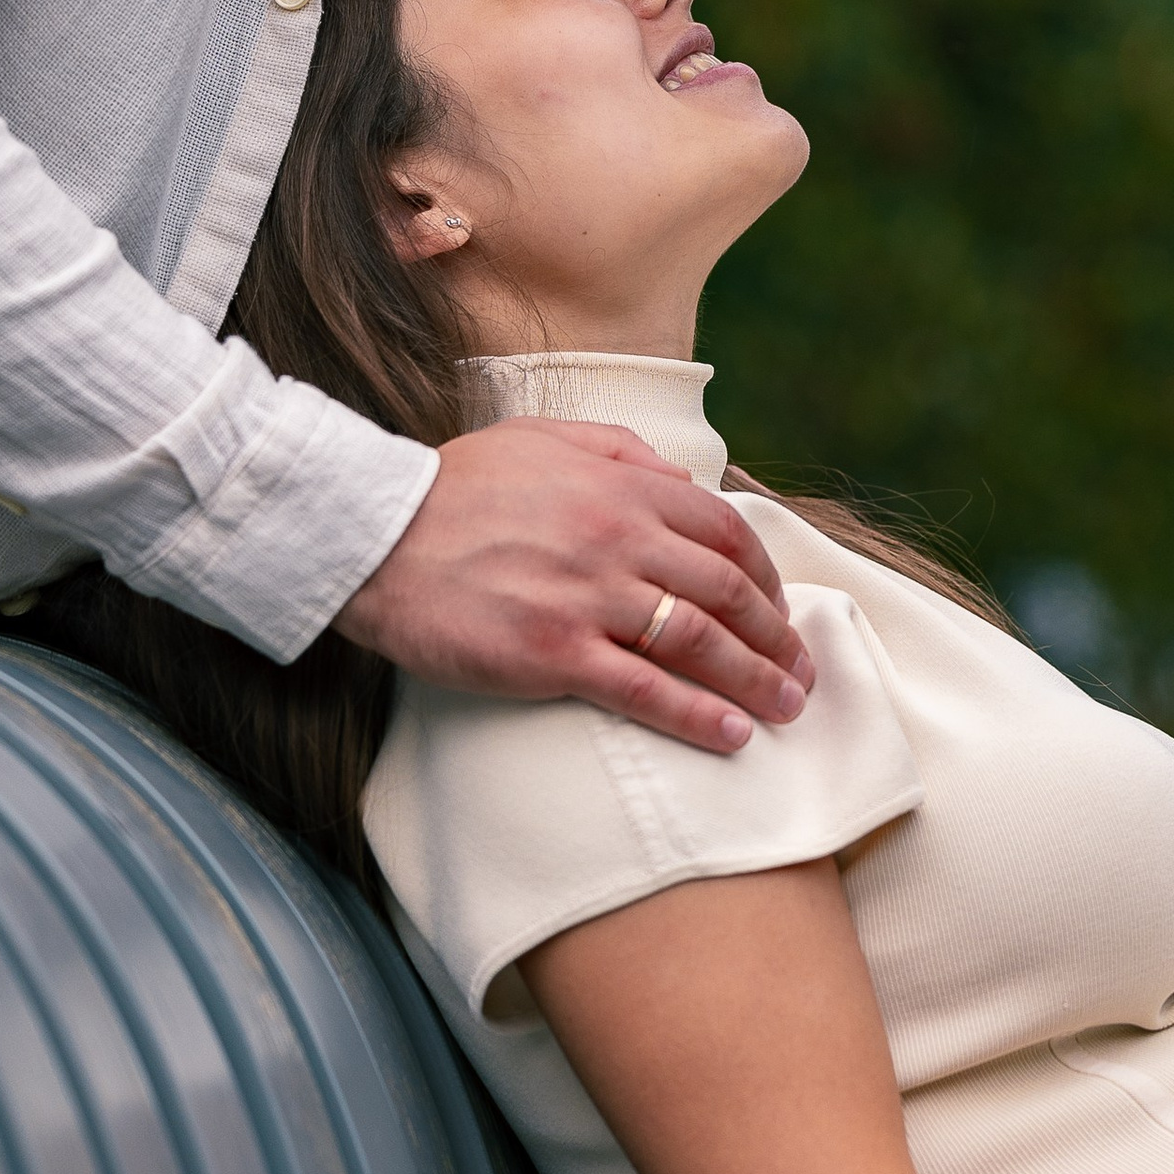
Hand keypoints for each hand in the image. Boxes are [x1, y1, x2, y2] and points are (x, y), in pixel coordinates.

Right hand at [333, 418, 813, 753]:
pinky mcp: (554, 654)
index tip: (780, 610)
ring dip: (757, 680)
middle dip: (778, 637)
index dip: (768, 577)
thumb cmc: (452, 485)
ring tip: (786, 709)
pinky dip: (699, 715)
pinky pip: (646, 690)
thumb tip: (684, 480)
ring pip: (701, 642)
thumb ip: (619, 451)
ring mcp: (589, 598)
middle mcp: (619, 539)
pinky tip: (731, 735)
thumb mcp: (541, 438)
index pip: (727, 533)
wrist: (372, 532)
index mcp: (622, 487)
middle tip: (801, 671)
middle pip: (729, 592)